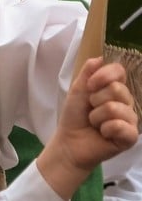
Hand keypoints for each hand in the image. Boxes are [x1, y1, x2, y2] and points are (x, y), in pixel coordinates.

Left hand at [37, 57, 138, 198]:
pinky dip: (106, 129)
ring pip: (116, 108)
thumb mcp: (78, 91)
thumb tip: (100, 58)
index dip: (104, 76)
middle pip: (117, 89)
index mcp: (116, 89)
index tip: (90, 85)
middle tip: (90, 110)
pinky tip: (103, 134)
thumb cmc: (75, 117)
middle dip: (96, 100)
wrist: (69, 142)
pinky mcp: (130, 136)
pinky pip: (122, 126)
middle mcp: (127, 102)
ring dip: (97, 117)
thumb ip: (88, 73)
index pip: (120, 71)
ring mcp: (131, 119)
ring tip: (94, 124)